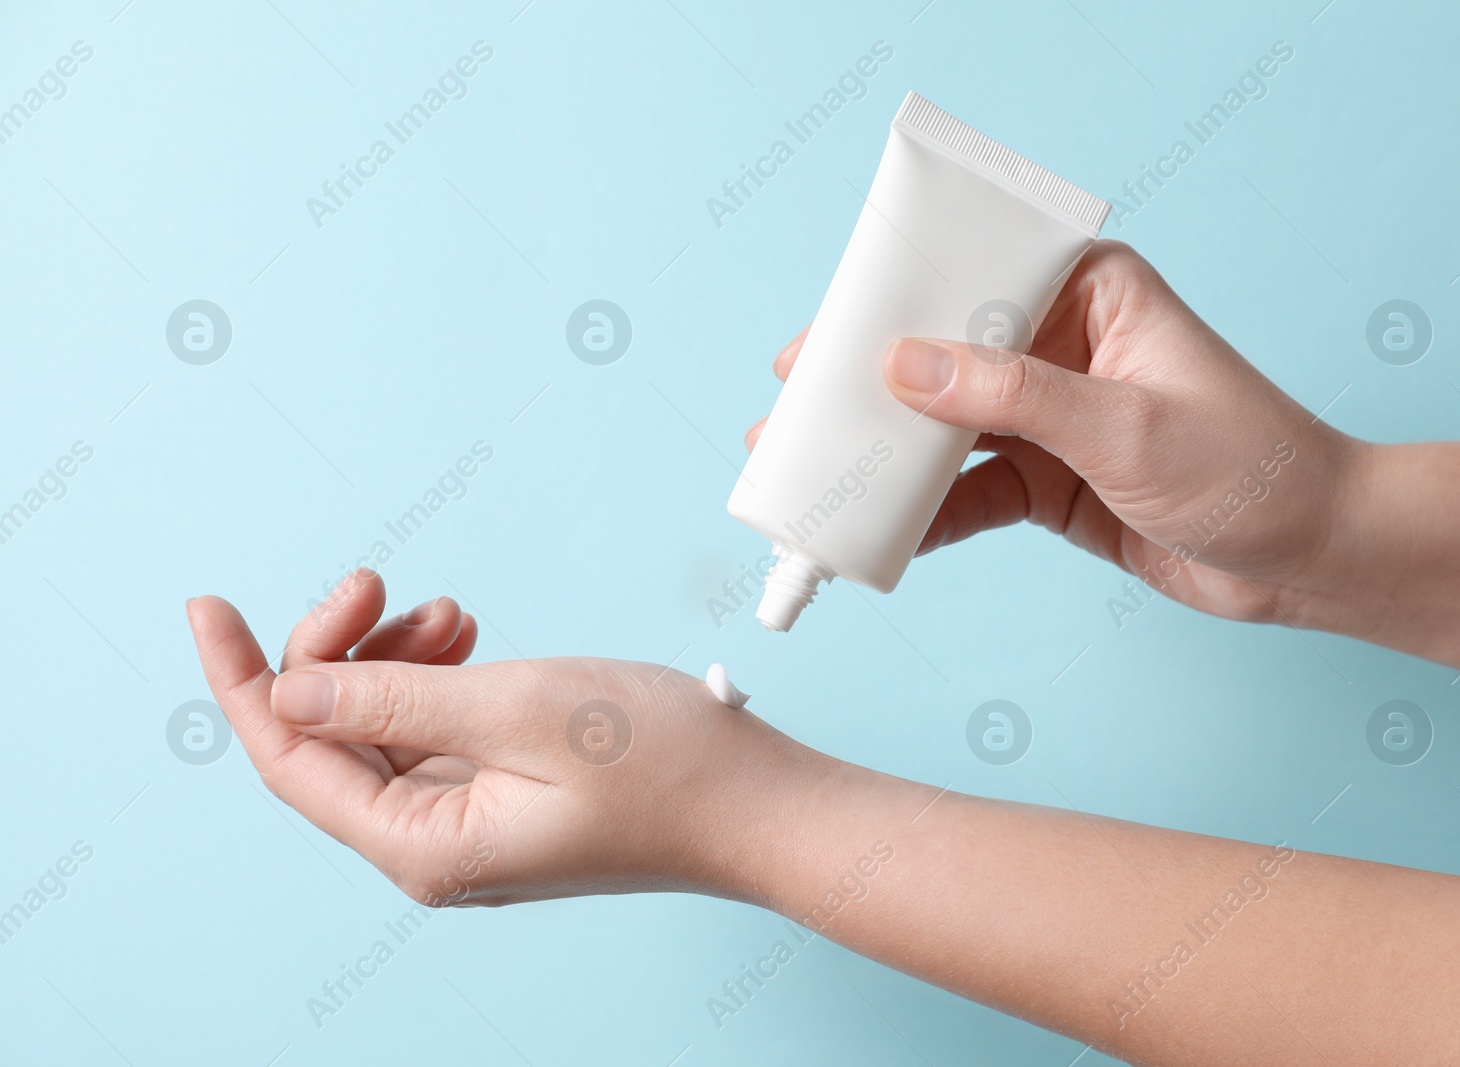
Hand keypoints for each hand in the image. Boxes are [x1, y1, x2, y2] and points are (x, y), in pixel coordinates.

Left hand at [185, 570, 818, 907]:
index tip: (209, 606)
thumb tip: (289, 690)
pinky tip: (468, 638)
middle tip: (377, 583)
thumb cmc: (664, 763)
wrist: (759, 804)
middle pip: (331, 738)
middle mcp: (433, 846)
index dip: (244, 678)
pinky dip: (435, 676)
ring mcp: (470, 823)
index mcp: (423, 845)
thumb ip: (393, 698)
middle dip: (338, 651)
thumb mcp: (518, 709)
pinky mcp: (505, 797)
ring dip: (393, 658)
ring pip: (382, 727)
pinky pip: (433, 731)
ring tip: (453, 614)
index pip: (289, 760)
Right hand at [746, 241, 1363, 623]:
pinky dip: (927, 513)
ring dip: (888, 453)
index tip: (825, 336)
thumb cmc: (1253, 465)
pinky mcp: (1051, 478)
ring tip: (815, 473)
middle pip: (944, 355)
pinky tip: (880, 532)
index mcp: (1092, 292)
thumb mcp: (1124, 424)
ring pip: (948, 427)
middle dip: (870, 386)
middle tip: (794, 409)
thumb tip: (903, 366)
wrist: (1314, 556)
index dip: (893, 303)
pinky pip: (971, 491)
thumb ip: (1012, 396)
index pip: (973, 277)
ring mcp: (1053, 415)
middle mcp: (1064, 343)